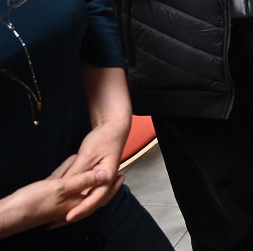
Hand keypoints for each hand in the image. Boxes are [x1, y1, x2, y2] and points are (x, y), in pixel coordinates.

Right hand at [0, 155, 115, 236]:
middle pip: (90, 190)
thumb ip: (82, 181)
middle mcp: (68, 203)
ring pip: (76, 183)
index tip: (121, 175)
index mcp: (75, 204)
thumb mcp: (61, 189)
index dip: (111, 186)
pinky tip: (71, 159)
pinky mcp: (45, 193)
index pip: (99, 197)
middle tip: (115, 170)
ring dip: (85, 172)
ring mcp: (57, 199)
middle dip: (101, 180)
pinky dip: (68, 170)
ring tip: (96, 160)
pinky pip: (62, 180)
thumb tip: (105, 176)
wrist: (6, 213)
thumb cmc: (32, 203)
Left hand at [60, 117, 129, 222]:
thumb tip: (67, 188)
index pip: (95, 198)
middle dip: (75, 214)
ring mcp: (102, 181)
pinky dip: (76, 199)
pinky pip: (86, 192)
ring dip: (74, 209)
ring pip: (89, 199)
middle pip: (92, 203)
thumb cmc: (103, 139)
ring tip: (58, 219)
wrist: (112, 129)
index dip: (81, 209)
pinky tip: (65, 204)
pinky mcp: (96, 178)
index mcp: (108, 177)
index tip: (68, 217)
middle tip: (56, 223)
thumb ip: (78, 173)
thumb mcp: (87, 155)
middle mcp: (106, 182)